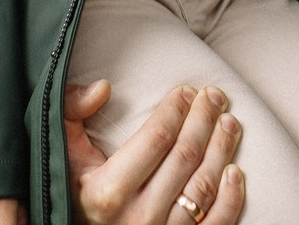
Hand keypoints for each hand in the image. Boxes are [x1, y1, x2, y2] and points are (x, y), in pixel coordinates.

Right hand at [66, 79, 246, 224]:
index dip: (176, 110)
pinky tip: (234, 171)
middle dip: (204, 119)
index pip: (156, 139)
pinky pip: (216, 223)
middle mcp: (137, 217)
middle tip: (215, 96)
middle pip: (185, 157)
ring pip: (203, 187)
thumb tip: (103, 87)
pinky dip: (230, 197)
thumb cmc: (77, 194)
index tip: (187, 91)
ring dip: (221, 149)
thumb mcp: (63, 154)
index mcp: (107, 192)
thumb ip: (71, 113)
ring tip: (229, 122)